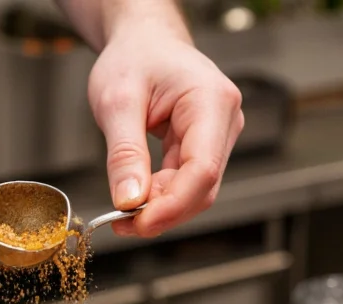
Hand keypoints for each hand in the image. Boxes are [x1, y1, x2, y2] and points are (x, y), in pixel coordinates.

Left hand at [88, 28, 242, 236]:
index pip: (202, 169)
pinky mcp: (204, 146)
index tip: (136, 223)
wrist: (143, 40)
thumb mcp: (117, 102)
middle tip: (120, 223)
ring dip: (160, 208)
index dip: (172, 205)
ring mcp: (218, 136)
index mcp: (211, 101)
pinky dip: (160, 197)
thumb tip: (128, 200)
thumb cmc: (134, 57)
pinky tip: (135, 199)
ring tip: (122, 212)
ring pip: (195, 190)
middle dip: (163, 212)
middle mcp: (224, 121)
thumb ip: (124, 153)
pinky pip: (186, 182)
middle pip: (202, 187)